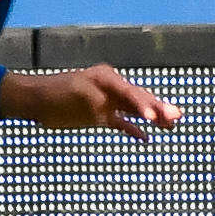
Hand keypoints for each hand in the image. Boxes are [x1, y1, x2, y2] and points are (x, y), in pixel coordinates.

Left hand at [0, 64, 183, 139]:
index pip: (131, 92)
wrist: (37, 101)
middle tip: (177, 118)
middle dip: (159, 109)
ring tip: (174, 123)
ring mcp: (108, 102)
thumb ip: (95, 101)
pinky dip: (134, 129)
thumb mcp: (75, 94)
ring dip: (154, 117)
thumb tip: (110, 109)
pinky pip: (122, 122)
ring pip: (136, 110)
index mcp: (107, 78)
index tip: (154, 119)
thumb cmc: (55, 95)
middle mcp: (111, 88)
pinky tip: (147, 137)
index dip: (144, 106)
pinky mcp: (101, 115)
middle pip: (140, 99)